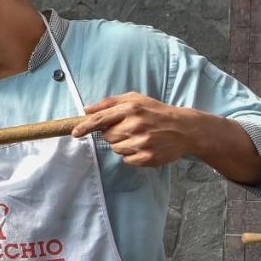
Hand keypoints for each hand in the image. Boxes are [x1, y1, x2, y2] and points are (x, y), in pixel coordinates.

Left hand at [70, 92, 195, 167]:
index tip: (75, 133)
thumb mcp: (136, 99)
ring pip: (115, 149)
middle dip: (113, 133)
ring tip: (139, 137)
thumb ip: (110, 102)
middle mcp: (136, 125)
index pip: (101, 119)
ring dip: (123, 144)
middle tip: (129, 129)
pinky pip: (126, 160)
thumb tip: (86, 110)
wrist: (184, 128)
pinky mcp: (148, 158)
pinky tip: (144, 147)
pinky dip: (132, 155)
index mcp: (131, 109)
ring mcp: (142, 143)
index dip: (85, 126)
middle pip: (106, 136)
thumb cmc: (156, 112)